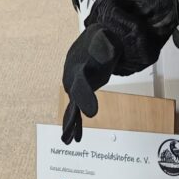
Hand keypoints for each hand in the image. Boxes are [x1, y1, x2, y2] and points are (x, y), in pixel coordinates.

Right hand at [61, 25, 118, 143]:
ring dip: (70, 124)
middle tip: (69, 137)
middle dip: (71, 119)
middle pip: (74, 101)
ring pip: (71, 107)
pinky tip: (76, 137)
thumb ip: (106, 46)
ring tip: (68, 140)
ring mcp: (73, 85)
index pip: (82, 87)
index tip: (91, 114)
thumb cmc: (102, 40)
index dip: (85, 100)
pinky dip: (75, 122)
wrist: (94, 38)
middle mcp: (72, 79)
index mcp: (79, 68)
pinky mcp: (78, 89)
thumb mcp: (106, 41)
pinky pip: (75, 107)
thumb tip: (110, 49)